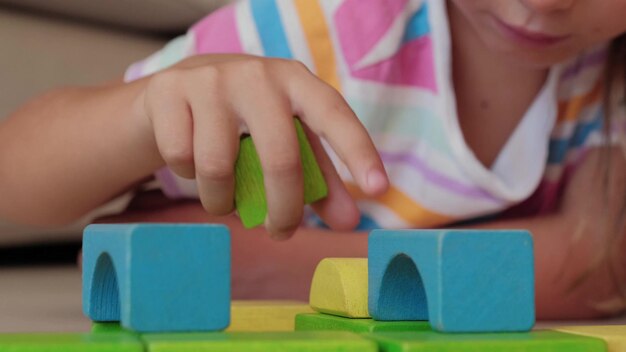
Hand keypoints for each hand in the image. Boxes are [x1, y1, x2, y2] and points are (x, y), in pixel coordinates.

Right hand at [134, 54, 388, 238]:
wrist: (179, 90)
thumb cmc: (245, 123)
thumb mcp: (285, 141)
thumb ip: (319, 179)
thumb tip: (349, 222)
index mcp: (296, 82)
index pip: (334, 114)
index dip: (358, 151)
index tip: (379, 189)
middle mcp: (257, 75)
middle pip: (278, 156)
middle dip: (283, 208)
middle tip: (280, 232)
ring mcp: (210, 80)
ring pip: (217, 167)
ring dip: (221, 201)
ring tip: (222, 197)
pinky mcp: (168, 91)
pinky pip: (180, 160)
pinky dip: (187, 177)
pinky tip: (189, 161)